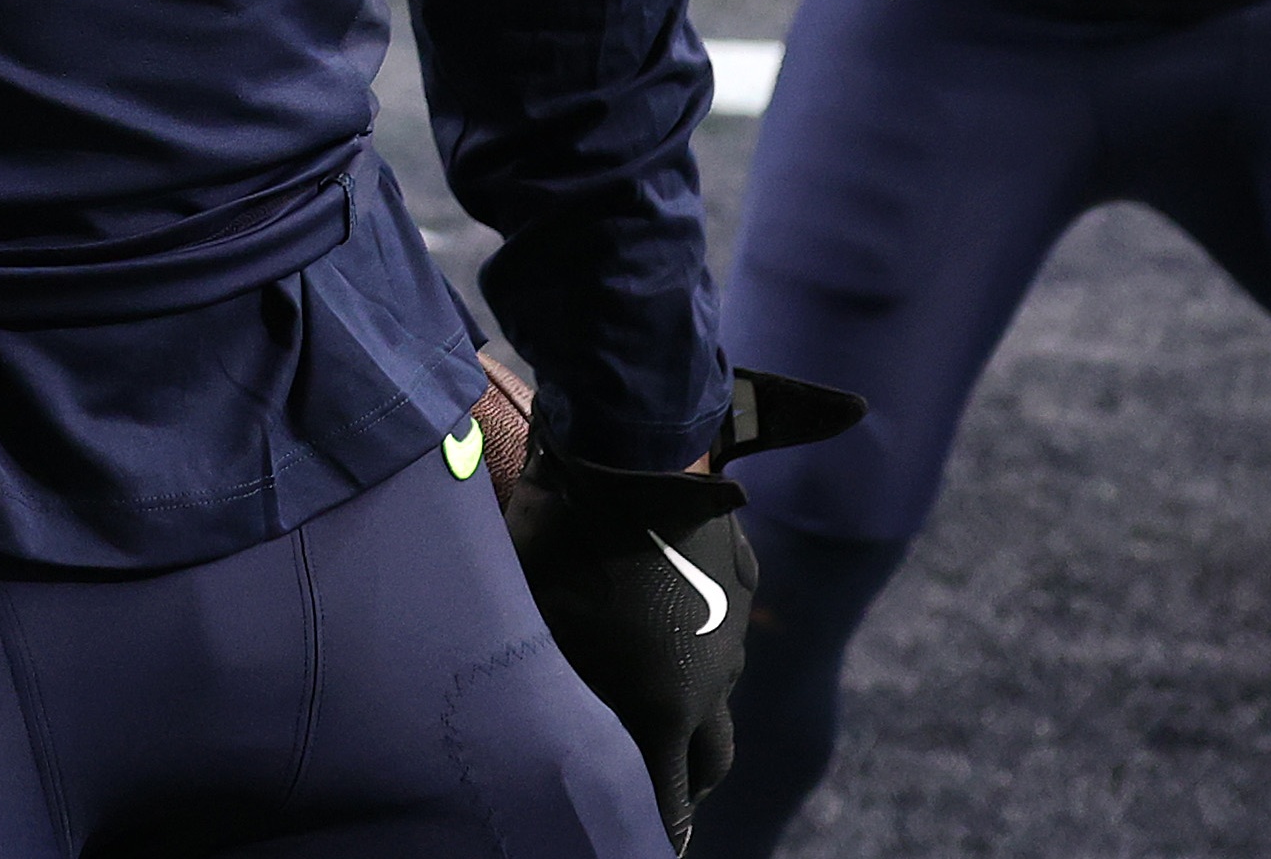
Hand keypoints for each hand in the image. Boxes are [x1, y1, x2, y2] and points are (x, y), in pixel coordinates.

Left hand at [503, 439, 755, 846]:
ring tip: (658, 696)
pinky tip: (667, 608)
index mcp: (663, 710)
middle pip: (712, 763)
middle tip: (655, 782)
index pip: (670, 802)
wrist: (627, 450)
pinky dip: (702, 630)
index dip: (653, 828)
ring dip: (694, 704)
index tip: (638, 839)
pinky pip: (726, 619)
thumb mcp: (532, 625)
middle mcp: (712, 681)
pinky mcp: (742, 571)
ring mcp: (732, 626)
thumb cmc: (558, 545)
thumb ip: (546, 687)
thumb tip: (527, 723)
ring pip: (722, 690)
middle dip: (685, 781)